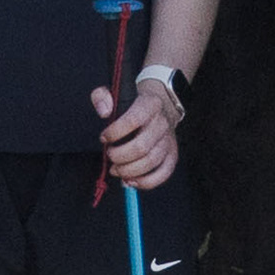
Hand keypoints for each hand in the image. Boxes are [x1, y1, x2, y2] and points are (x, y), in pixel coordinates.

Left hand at [89, 71, 184, 189]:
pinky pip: (163, 173)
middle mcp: (162, 122)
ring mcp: (169, 140)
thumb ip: (102, 97)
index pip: (133, 120)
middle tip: (110, 156)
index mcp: (149, 104)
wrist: (160, 106)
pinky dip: (146, 182)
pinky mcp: (172, 155)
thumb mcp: (116, 92)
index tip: (104, 137)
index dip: (115, 132)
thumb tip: (104, 112)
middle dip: (120, 156)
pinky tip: (131, 180)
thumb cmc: (133, 103)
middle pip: (141, 147)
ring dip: (129, 171)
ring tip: (116, 169)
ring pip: (151, 162)